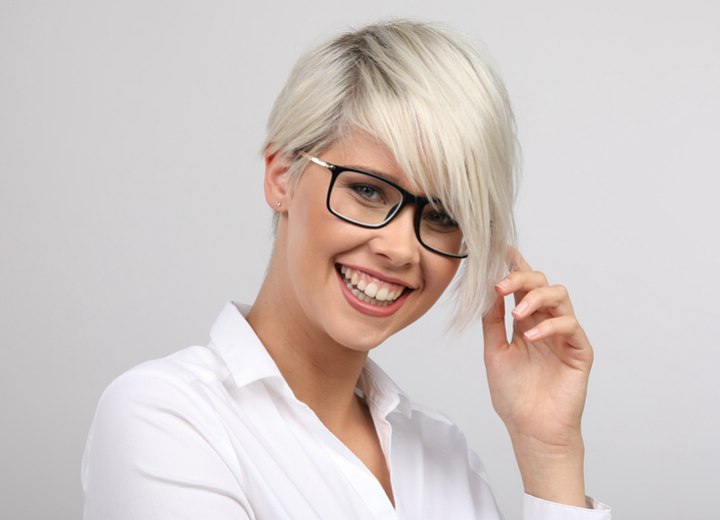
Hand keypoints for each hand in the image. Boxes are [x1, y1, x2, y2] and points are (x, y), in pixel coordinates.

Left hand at [482, 247, 592, 505]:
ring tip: (516, 313)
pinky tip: (530, 337)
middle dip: (521, 278)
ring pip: (560, 297)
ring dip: (536, 298)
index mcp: (525, 322)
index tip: (503, 249)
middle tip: (501, 285)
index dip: (517, 266)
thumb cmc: (513, 396)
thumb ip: (493, 322)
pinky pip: (569, 326)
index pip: (523, 288)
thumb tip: (489, 292)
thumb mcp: (494, 353)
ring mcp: (564, 336)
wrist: (530, 429)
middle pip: (541, 284)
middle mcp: (545, 324)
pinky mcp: (579, 351)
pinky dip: (550, 326)